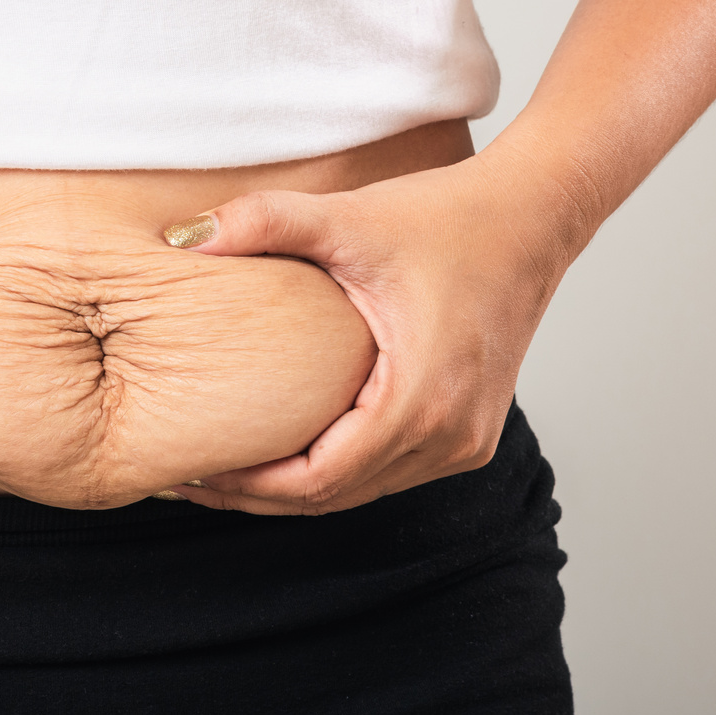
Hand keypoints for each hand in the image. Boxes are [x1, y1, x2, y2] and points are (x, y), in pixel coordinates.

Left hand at [158, 139, 590, 514]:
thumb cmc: (449, 217)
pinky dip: (333, 468)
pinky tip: (285, 445)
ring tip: (223, 468)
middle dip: (256, 494)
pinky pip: (386, 470)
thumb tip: (182, 233)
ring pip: (360, 491)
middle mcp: (450, 437)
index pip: (315, 480)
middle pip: (333, 498)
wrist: (533, 215)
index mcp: (419, 401)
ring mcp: (465, 441)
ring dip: (293, 487)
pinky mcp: (468, 430)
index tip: (188, 470)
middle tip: (186, 478)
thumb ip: (265, 222)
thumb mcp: (350, 217)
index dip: (246, 484)